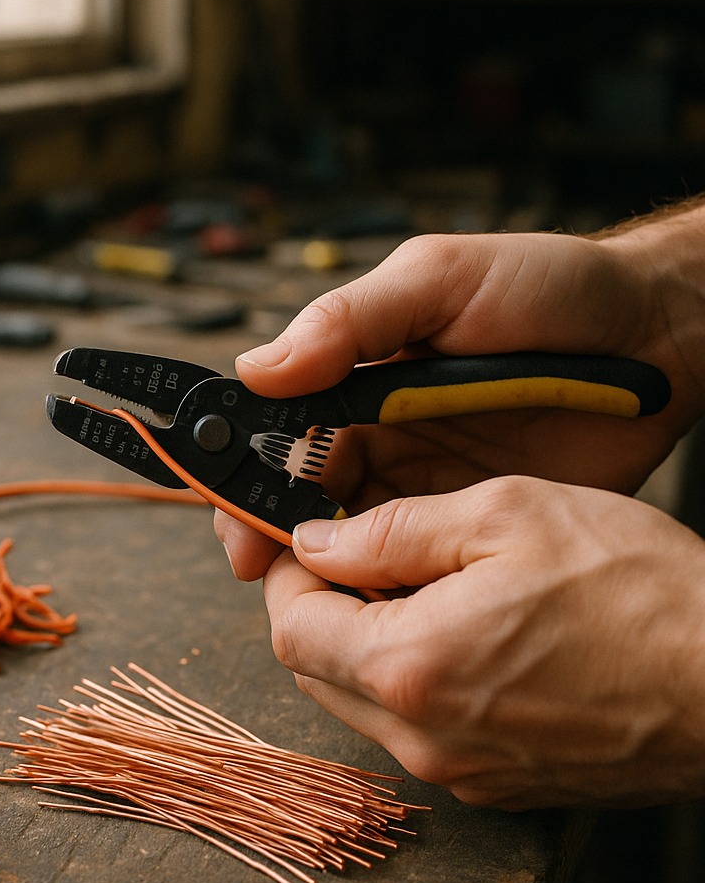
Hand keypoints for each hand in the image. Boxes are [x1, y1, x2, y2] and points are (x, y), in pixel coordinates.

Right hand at [219, 228, 704, 578]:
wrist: (658, 336)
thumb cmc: (550, 288)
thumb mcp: (440, 279)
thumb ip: (348, 320)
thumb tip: (256, 368)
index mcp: (356, 374)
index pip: (277, 426)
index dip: (243, 465)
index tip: (224, 504)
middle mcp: (379, 431)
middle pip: (299, 489)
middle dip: (267, 528)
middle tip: (256, 564)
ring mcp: (423, 479)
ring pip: (347, 533)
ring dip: (318, 564)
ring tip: (304, 595)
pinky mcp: (469, 519)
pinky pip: (411, 559)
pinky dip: (380, 581)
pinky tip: (366, 602)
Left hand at [265, 476, 704, 808]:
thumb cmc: (636, 592)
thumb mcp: (505, 515)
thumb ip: (393, 530)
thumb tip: (319, 542)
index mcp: (409, 666)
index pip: (290, 627)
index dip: (287, 577)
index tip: (306, 543)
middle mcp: (421, 736)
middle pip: (315, 670)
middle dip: (320, 610)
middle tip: (362, 559)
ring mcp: (458, 770)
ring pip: (361, 702)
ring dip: (364, 646)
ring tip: (421, 592)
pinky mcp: (495, 785)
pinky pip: (415, 730)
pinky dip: (412, 682)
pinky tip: (463, 638)